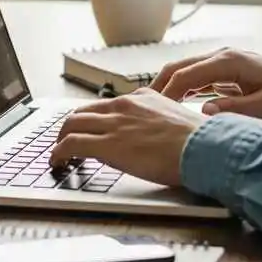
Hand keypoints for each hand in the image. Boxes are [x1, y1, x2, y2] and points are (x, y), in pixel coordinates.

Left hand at [50, 89, 207, 187]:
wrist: (204, 148)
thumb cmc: (199, 141)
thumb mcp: (176, 121)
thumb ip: (159, 124)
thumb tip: (155, 138)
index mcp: (143, 98)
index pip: (108, 105)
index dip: (94, 119)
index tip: (90, 130)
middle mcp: (125, 106)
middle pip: (83, 111)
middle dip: (70, 127)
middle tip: (66, 141)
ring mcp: (114, 124)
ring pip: (71, 124)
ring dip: (60, 140)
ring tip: (58, 154)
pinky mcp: (108, 144)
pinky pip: (71, 144)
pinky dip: (58, 153)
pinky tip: (58, 162)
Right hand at [152, 47, 261, 124]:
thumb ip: (235, 110)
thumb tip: (204, 112)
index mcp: (230, 61)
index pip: (186, 75)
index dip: (166, 93)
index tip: (152, 111)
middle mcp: (224, 57)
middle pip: (179, 68)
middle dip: (158, 86)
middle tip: (140, 108)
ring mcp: (225, 62)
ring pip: (186, 71)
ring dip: (168, 87)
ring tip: (151, 108)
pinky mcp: (229, 71)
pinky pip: (198, 78)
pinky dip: (182, 88)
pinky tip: (174, 105)